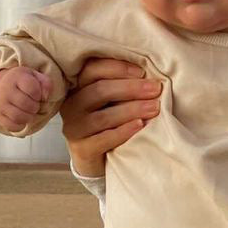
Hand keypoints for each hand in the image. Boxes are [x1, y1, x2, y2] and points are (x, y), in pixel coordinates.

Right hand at [0, 66, 52, 131]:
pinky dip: (21, 125)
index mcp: (16, 77)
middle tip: (35, 105)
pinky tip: (22, 118)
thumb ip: (46, 84)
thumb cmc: (25, 83)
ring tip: (30, 112)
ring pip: (19, 117)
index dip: (40, 95)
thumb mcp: (37, 78)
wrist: (5, 86)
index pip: (33, 89)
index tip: (37, 94)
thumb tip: (44, 98)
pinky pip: (12, 126)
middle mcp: (5, 89)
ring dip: (30, 117)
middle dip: (36, 107)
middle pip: (27, 105)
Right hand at [60, 58, 161, 176]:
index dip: (117, 68)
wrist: (94, 159)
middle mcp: (72, 106)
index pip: (92, 69)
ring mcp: (74, 128)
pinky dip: (124, 131)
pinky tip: (140, 125)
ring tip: (154, 108)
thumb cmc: (106, 122)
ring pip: (103, 116)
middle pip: (99, 91)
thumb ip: (119, 85)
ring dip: (131, 109)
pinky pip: (105, 139)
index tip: (142, 72)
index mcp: (77, 87)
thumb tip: (148, 76)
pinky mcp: (82, 149)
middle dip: (131, 88)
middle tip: (155, 89)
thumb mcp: (109, 100)